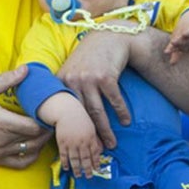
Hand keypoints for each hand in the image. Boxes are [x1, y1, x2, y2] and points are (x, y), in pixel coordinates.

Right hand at [0, 66, 47, 169]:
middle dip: (46, 130)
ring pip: (32, 152)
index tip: (47, 111)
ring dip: (41, 143)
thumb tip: (26, 69)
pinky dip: (31, 157)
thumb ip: (6, 80)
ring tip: (43, 131)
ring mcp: (0, 152)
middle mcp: (4, 140)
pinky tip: (32, 146)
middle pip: (37, 139)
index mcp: (2, 122)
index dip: (45, 119)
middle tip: (49, 119)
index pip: (35, 126)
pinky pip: (21, 164)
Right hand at [53, 108, 103, 177]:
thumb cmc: (80, 118)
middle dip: (88, 169)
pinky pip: (64, 155)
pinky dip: (65, 163)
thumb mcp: (91, 127)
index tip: (97, 170)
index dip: (96, 163)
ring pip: (75, 159)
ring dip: (77, 169)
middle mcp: (82, 142)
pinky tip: (66, 168)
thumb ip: (95, 140)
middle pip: (85, 159)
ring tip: (78, 175)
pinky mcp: (62, 142)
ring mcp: (71, 143)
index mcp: (91, 138)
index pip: (95, 153)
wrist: (67, 111)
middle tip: (89, 176)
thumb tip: (100, 151)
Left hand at [57, 31, 131, 148]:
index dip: (70, 129)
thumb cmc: (90, 58)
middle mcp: (73, 80)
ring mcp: (90, 78)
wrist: (108, 37)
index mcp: (61, 81)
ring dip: (106, 130)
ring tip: (111, 144)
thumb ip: (67, 89)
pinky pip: (115, 101)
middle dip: (89, 136)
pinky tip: (126, 122)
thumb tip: (63, 115)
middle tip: (95, 151)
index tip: (74, 144)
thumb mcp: (72, 70)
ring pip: (97, 112)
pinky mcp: (106, 77)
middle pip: (81, 115)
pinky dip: (121, 113)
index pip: (64, 111)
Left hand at [165, 10, 188, 63]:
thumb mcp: (181, 45)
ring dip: (187, 33)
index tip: (166, 52)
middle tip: (173, 42)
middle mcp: (184, 35)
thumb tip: (172, 64)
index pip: (174, 45)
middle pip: (180, 39)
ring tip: (185, 34)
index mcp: (178, 39)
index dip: (170, 48)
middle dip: (177, 41)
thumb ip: (176, 53)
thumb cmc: (185, 36)